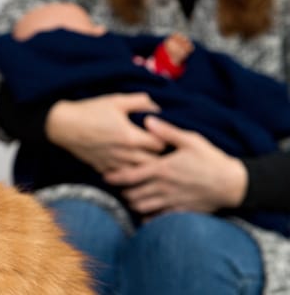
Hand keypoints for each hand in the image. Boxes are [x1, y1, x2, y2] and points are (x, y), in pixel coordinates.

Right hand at [45, 93, 164, 172]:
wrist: (63, 125)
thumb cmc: (90, 111)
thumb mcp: (116, 100)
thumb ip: (140, 101)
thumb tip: (157, 105)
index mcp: (130, 137)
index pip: (160, 145)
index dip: (165, 140)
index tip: (165, 135)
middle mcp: (124, 154)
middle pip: (153, 163)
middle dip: (159, 157)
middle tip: (159, 149)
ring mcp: (113, 164)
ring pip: (138, 173)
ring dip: (144, 167)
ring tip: (147, 159)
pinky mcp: (102, 168)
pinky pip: (121, 175)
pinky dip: (127, 172)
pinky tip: (127, 164)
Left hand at [104, 116, 247, 213]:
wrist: (232, 183)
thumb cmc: (211, 159)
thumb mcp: (190, 140)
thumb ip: (166, 131)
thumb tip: (147, 120)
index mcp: (162, 169)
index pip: (130, 175)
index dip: (114, 176)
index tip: (105, 175)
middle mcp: (163, 187)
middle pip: (131, 194)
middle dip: (122, 191)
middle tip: (118, 185)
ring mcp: (170, 202)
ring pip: (141, 207)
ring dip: (132, 202)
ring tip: (130, 196)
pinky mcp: (179, 212)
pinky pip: (156, 219)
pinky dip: (146, 217)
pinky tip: (144, 211)